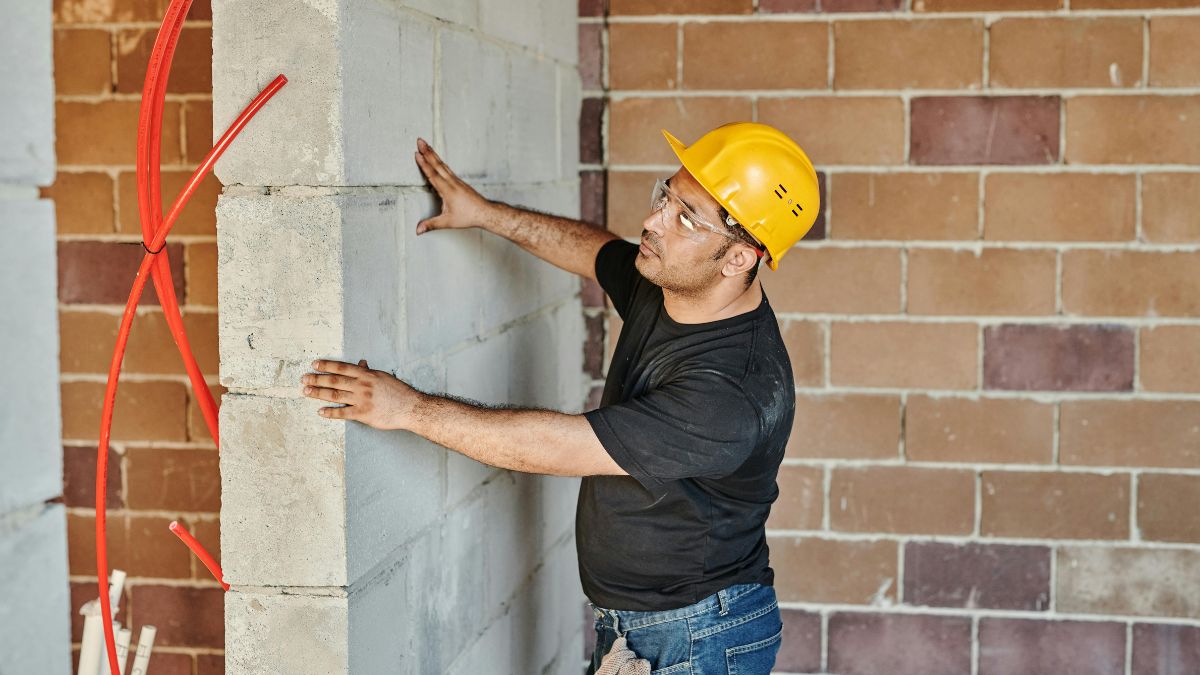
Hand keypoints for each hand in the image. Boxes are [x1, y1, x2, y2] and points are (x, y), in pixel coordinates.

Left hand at [301, 359, 422, 430]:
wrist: (409, 407)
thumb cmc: (398, 392)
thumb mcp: (382, 377)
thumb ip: (368, 371)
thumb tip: (361, 363)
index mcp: (366, 374)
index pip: (341, 367)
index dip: (326, 365)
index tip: (314, 365)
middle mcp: (362, 385)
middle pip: (334, 380)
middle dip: (317, 379)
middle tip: (304, 379)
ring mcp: (362, 399)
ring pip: (335, 395)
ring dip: (319, 393)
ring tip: (307, 392)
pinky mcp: (363, 414)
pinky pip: (343, 412)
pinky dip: (330, 412)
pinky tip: (321, 411)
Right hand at [413, 137, 494, 233]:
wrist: (485, 212)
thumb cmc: (468, 216)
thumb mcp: (448, 222)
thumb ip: (432, 224)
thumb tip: (418, 230)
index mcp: (447, 190)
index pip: (433, 174)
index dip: (424, 164)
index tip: (417, 153)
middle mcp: (452, 182)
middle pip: (437, 164)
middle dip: (427, 152)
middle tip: (419, 140)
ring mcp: (456, 180)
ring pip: (442, 164)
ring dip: (433, 154)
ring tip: (426, 145)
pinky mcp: (459, 182)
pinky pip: (447, 168)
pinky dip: (440, 161)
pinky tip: (437, 159)